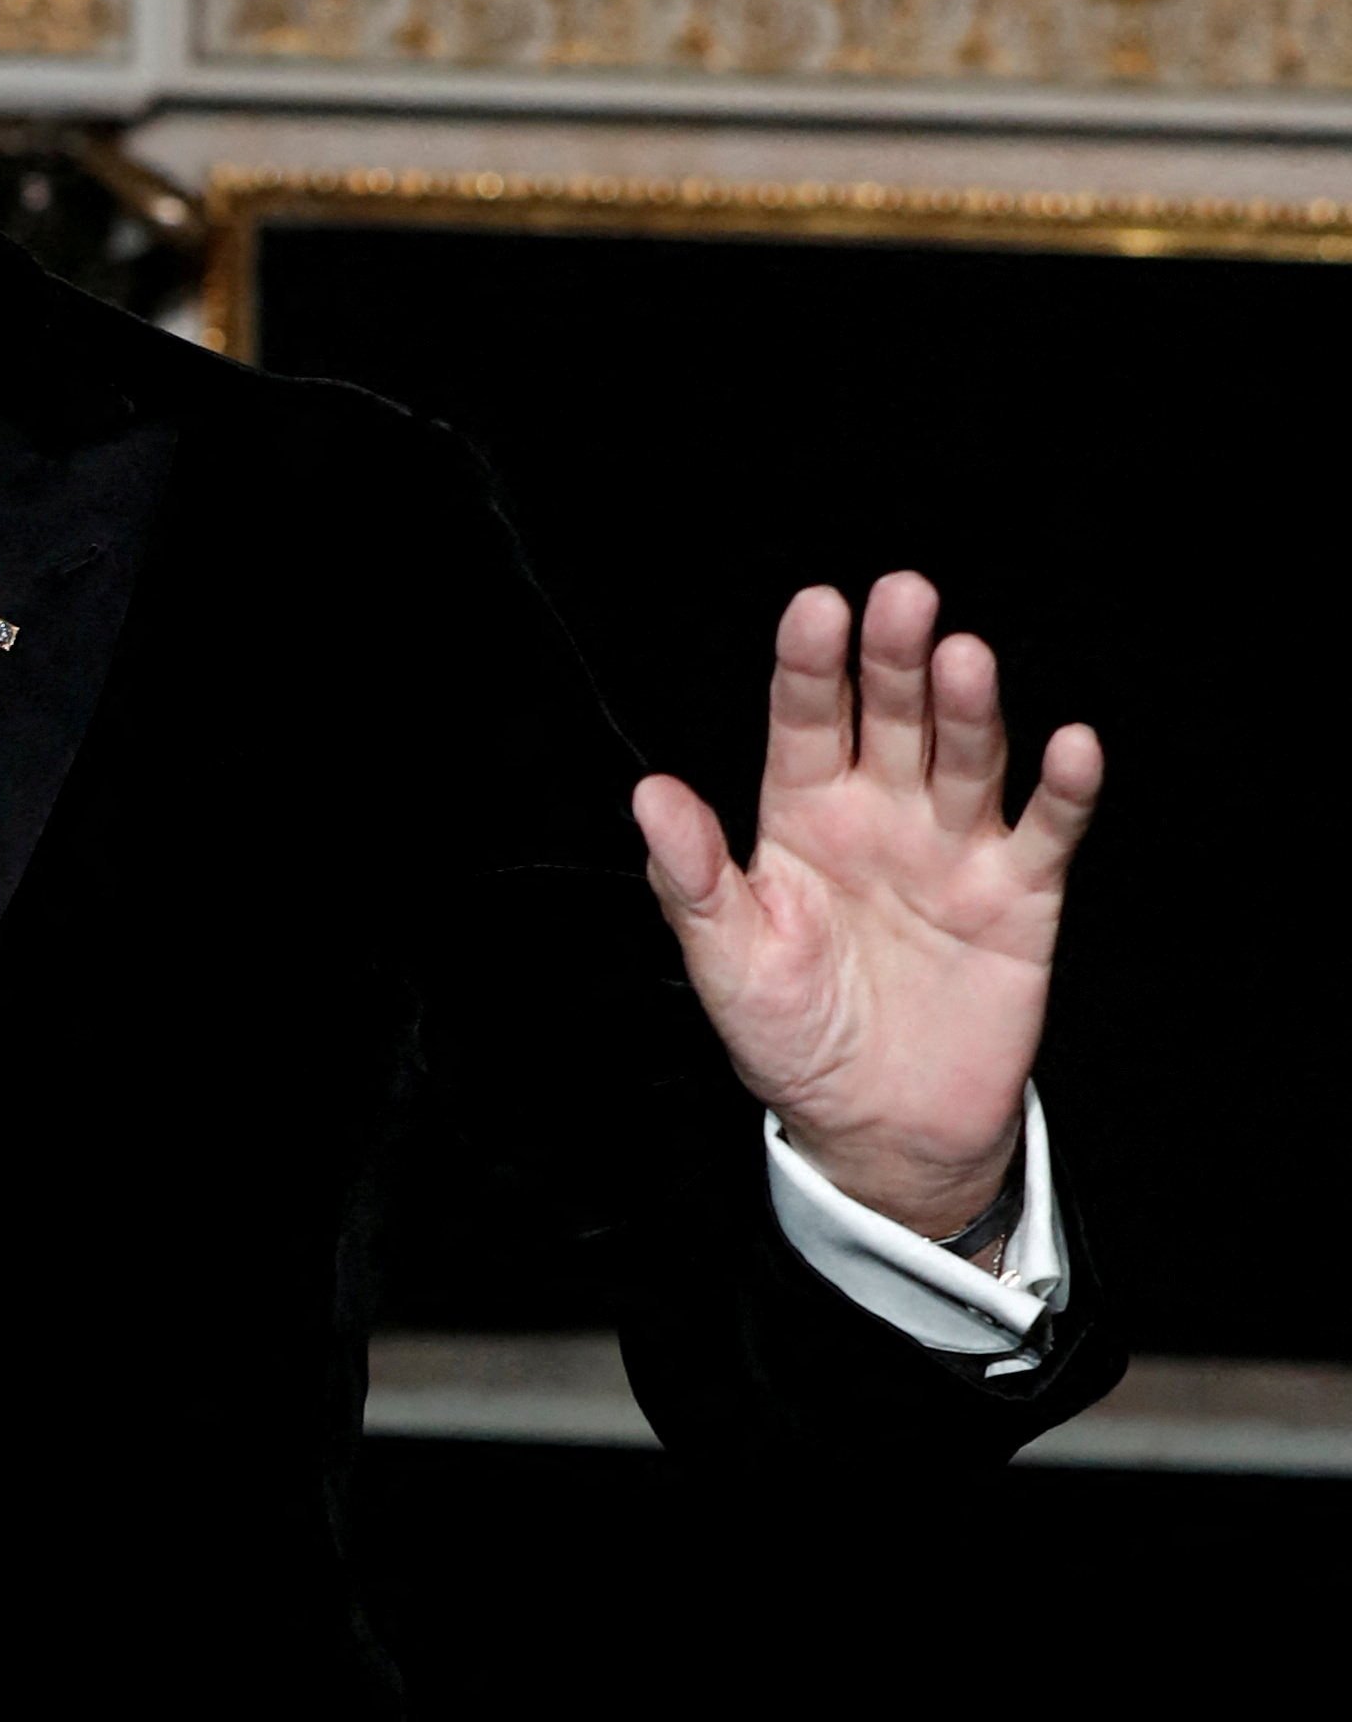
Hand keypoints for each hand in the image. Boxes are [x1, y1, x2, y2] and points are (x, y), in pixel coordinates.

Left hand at [633, 572, 1103, 1236]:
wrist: (875, 1125)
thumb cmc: (791, 1034)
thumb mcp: (725, 961)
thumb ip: (691, 879)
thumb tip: (650, 794)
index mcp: (801, 816)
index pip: (803, 721)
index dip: (809, 665)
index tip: (816, 607)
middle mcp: (881, 815)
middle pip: (890, 719)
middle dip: (895, 660)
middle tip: (903, 596)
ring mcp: (952, 849)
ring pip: (965, 759)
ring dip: (969, 710)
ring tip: (965, 658)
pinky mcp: (1018, 897)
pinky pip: (1045, 833)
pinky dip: (1062, 791)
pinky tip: (1071, 745)